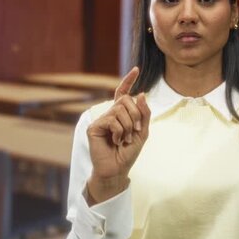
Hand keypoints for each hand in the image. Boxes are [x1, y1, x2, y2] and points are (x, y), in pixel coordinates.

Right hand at [86, 67, 150, 202]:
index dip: (128, 80)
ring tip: (125, 139)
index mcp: (121, 114)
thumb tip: (141, 93)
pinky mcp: (94, 127)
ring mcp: (101, 119)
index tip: (136, 69)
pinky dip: (119, 132)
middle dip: (136, 115)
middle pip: (126, 100)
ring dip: (128, 126)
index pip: (123, 93)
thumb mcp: (143, 132)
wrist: (117, 169)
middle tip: (136, 130)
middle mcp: (110, 114)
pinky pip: (112, 120)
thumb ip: (144, 113)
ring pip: (120, 110)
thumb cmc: (128, 152)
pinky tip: (115, 141)